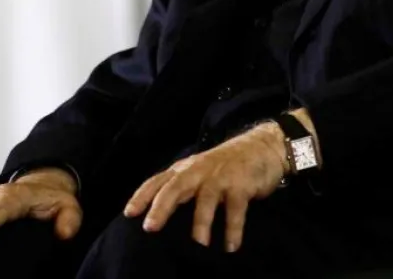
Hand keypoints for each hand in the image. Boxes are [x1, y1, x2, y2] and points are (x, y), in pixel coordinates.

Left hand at [122, 119, 294, 253]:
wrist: (264, 146)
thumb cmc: (226, 165)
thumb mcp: (199, 171)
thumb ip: (182, 187)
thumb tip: (159, 216)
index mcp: (185, 169)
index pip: (158, 181)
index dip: (142, 196)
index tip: (128, 214)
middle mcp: (199, 170)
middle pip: (175, 187)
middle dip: (161, 207)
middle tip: (150, 228)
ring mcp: (220, 176)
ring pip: (206, 199)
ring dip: (200, 223)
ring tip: (198, 246)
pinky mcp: (241, 184)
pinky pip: (236, 210)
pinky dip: (233, 229)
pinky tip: (230, 246)